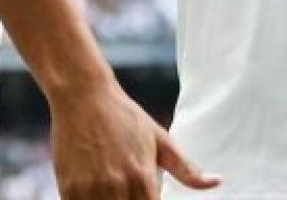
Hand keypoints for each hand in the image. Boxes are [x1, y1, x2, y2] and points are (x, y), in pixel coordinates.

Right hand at [50, 79, 219, 198]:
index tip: (151, 197)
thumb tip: (218, 182)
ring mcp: (90, 189)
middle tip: (134, 192)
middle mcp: (117, 187)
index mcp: (143, 178)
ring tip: (118, 192)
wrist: (83, 97)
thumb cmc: (125, 117)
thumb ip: (188, 169)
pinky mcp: (68, 189)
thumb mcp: (161, 140)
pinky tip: (99, 193)